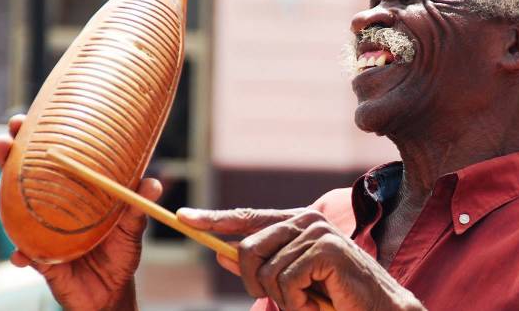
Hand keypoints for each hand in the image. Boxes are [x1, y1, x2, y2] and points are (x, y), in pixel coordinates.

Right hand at [0, 114, 161, 310]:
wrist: (110, 292)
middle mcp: (56, 208)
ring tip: (2, 182)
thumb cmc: (121, 252)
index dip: (42, 138)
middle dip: (13, 155)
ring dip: (6, 195)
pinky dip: (23, 253)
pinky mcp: (41, 259)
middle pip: (28, 176)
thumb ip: (139, 205)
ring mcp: (44, 231)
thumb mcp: (134, 226)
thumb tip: (152, 183)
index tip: (30, 118)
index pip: (57, 160)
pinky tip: (23, 254)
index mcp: (78, 193)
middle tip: (6, 139)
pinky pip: (27, 253)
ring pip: (18, 209)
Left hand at [177, 207, 424, 310]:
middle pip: (247, 249)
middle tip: (288, 299)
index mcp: (297, 222)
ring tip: (311, 300)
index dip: (213, 219)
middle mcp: (306, 220)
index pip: (247, 218)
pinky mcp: (326, 249)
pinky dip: (298, 304)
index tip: (183, 217)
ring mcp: (317, 232)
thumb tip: (220, 254)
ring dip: (284, 299)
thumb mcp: (291, 282)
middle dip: (257, 285)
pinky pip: (286, 282)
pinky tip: (320, 302)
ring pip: (266, 271)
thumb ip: (260, 266)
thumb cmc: (335, 297)